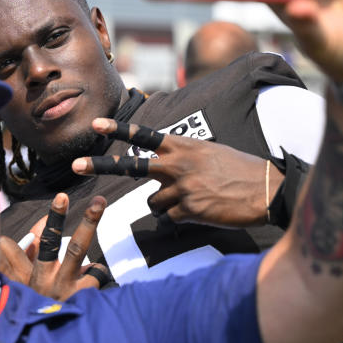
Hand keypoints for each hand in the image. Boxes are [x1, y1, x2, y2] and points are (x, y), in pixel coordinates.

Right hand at [0, 193, 110, 299]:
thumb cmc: (41, 310)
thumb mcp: (27, 288)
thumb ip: (30, 260)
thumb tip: (37, 234)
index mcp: (26, 277)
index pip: (15, 246)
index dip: (33, 228)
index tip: (51, 205)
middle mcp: (43, 279)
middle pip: (48, 242)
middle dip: (55, 217)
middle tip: (61, 196)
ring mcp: (64, 287)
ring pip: (76, 249)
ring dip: (88, 223)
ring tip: (98, 201)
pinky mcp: (83, 298)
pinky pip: (96, 273)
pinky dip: (97, 270)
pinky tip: (95, 273)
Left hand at [70, 119, 278, 227]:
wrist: (266, 189)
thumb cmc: (239, 169)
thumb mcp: (208, 152)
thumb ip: (181, 156)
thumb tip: (161, 165)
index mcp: (182, 146)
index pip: (143, 136)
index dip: (118, 129)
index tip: (96, 124)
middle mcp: (176, 164)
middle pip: (129, 166)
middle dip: (99, 165)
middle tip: (75, 166)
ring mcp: (180, 188)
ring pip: (152, 202)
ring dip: (167, 204)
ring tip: (195, 199)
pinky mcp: (187, 209)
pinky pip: (170, 218)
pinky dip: (181, 218)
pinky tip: (203, 211)